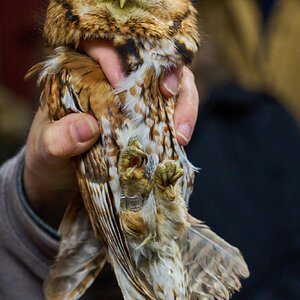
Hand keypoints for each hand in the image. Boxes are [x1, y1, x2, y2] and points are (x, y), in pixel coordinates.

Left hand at [24, 40, 198, 227]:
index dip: (113, 55)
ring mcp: (135, 101)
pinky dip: (182, 123)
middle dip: (166, 75)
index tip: (118, 79)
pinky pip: (173, 112)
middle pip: (149, 62)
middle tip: (169, 97)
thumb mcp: (45, 151)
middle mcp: (113, 82)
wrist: (58, 181)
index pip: (101, 47)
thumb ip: (58, 140)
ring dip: (183, 104)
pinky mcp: (149, 120)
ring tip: (182, 134)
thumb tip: (87, 127)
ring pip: (171, 85)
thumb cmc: (48, 159)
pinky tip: (181, 140)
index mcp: (81, 76)